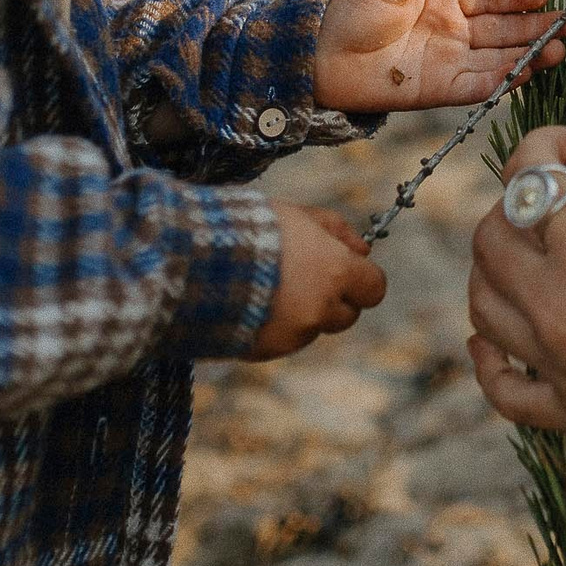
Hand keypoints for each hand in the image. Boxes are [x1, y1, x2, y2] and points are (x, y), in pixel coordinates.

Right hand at [248, 206, 388, 359]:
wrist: (191, 261)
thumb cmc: (247, 227)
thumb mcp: (296, 214)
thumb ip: (336, 230)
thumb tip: (365, 248)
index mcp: (336, 273)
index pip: (374, 289)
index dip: (361, 279)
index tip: (345, 269)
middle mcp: (321, 310)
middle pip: (346, 315)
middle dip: (332, 300)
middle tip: (303, 278)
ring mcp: (293, 335)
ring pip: (310, 329)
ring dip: (299, 315)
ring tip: (263, 286)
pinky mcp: (264, 351)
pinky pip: (279, 341)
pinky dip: (271, 327)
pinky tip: (246, 304)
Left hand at [313, 0, 565, 113]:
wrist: (322, 59)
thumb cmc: (352, 15)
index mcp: (446, 0)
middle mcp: (455, 31)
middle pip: (506, 29)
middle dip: (540, 28)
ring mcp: (451, 61)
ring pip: (500, 58)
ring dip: (531, 56)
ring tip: (561, 51)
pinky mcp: (441, 90)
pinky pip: (479, 85)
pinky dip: (503, 81)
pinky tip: (527, 75)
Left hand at [465, 127, 565, 482]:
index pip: (531, 180)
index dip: (537, 146)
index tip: (562, 143)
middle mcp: (555, 304)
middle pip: (491, 240)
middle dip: (510, 205)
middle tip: (545, 199)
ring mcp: (555, 363)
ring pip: (482, 305)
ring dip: (491, 270)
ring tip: (520, 256)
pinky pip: (500, 386)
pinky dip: (486, 358)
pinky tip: (488, 339)